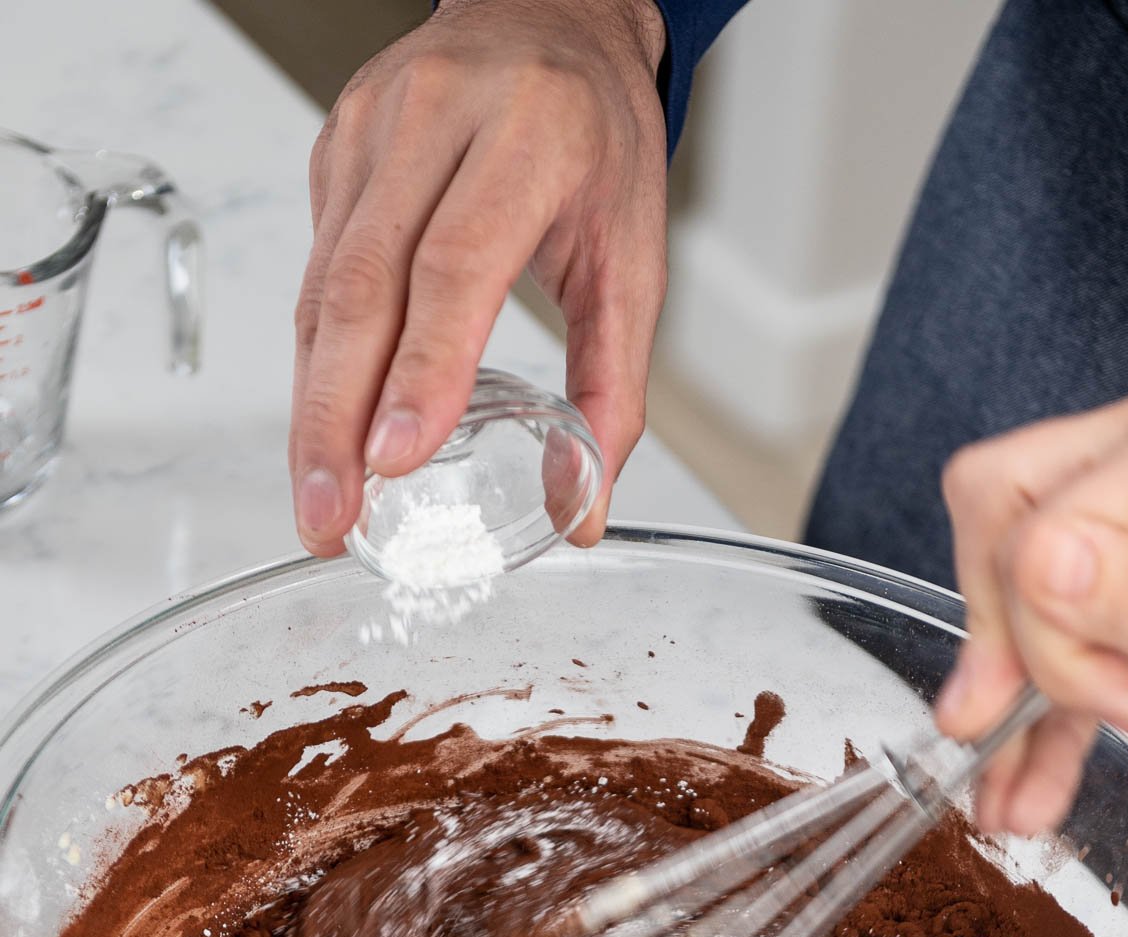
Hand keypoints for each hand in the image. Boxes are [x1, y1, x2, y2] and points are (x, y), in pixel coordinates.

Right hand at [290, 0, 667, 555]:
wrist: (548, 19)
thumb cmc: (596, 139)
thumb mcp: (635, 256)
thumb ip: (615, 386)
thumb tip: (587, 506)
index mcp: (530, 133)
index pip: (455, 265)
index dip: (421, 368)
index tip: (396, 457)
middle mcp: (437, 119)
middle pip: (363, 288)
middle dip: (337, 419)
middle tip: (332, 516)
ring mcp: (370, 131)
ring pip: (324, 289)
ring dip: (313, 408)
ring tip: (319, 500)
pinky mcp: (334, 151)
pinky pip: (317, 273)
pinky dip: (318, 362)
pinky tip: (322, 427)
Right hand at [936, 381, 1127, 834]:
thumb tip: (1042, 571)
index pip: (1039, 528)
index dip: (1055, 636)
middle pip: (1000, 514)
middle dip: (1002, 640)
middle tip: (1020, 727)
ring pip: (1015, 573)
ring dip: (1010, 693)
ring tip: (1004, 801)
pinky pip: (1067, 614)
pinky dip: (1050, 697)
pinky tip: (1037, 778)